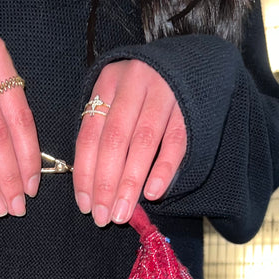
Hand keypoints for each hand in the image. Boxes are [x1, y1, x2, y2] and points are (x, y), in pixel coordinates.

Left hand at [73, 59, 186, 225]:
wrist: (193, 61)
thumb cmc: (143, 92)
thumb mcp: (117, 100)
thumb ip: (105, 135)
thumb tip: (94, 190)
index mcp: (108, 82)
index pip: (90, 134)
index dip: (85, 173)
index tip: (85, 205)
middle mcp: (135, 84)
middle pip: (114, 140)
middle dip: (106, 184)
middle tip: (103, 217)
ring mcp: (165, 93)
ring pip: (143, 142)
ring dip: (131, 182)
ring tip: (122, 212)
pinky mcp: (190, 106)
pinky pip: (175, 141)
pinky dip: (163, 169)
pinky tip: (153, 193)